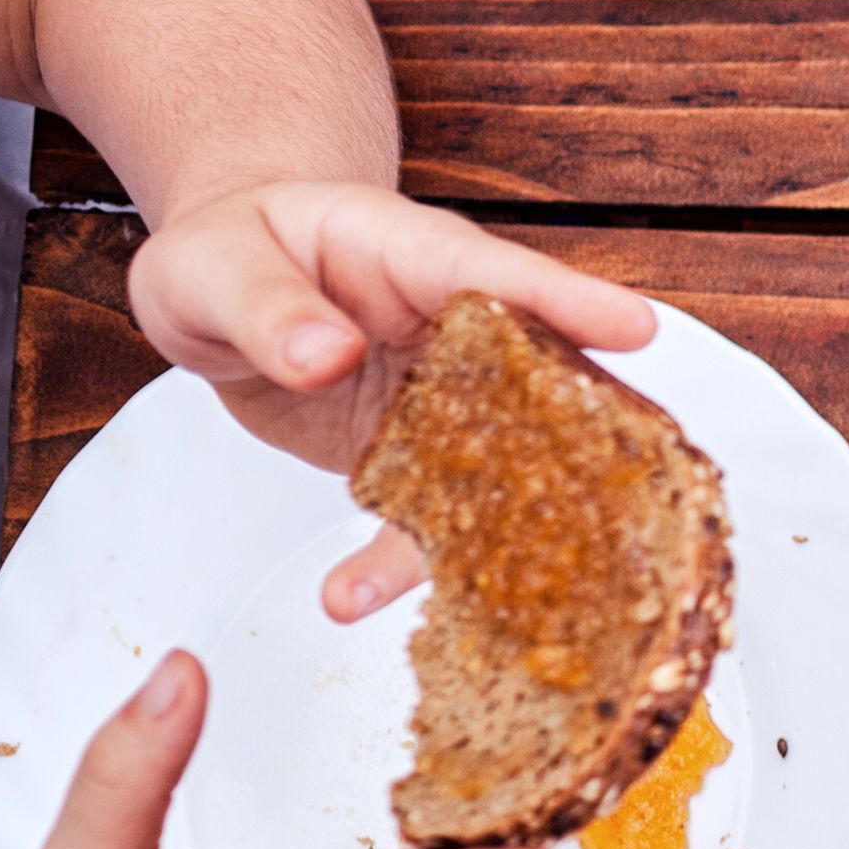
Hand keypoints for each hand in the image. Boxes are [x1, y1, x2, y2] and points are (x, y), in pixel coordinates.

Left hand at [124, 182, 659, 616]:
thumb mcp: (214, 266)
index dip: (571, 301)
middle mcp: (455, 334)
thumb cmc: (232, 255)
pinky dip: (396, 563)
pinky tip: (353, 594)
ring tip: (490, 582)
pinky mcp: (416, 462)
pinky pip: (422, 519)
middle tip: (626, 491)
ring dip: (503, 527)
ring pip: (500, 466)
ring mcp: (446, 403)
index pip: (500, 274)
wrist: (222, 299)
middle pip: (541, 381)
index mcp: (417, 259)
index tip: (635, 329)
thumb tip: (327, 354)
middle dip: (588, 437)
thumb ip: (267, 309)